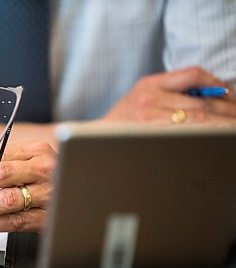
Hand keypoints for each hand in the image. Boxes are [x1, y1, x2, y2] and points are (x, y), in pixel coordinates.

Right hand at [101, 66, 235, 124]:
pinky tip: (216, 133)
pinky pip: (186, 131)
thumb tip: (208, 93)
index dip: (214, 81)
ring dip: (221, 121)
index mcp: (149, 83)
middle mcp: (149, 97)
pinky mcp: (150, 132)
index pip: (191, 74)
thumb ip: (169, 90)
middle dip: (226, 107)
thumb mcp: (142, 94)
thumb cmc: (123, 118)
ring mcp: (149, 116)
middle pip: (199, 99)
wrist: (100, 137)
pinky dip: (205, 131)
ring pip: (197, 117)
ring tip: (233, 124)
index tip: (227, 91)